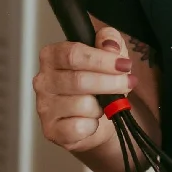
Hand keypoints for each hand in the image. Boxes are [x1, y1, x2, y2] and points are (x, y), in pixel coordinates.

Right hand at [33, 26, 136, 152]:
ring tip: (104, 104)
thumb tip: (109, 44)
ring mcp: (44, 106)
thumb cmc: (100, 86)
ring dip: (103, 105)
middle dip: (110, 82)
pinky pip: (79, 127)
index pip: (73, 54)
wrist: (99, 120)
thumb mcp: (110, 56)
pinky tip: (93, 120)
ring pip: (82, 104)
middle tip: (128, 83)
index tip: (123, 64)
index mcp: (52, 56)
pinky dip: (93, 124)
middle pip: (79, 79)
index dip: (102, 60)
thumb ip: (110, 41)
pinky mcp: (51, 130)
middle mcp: (43, 80)